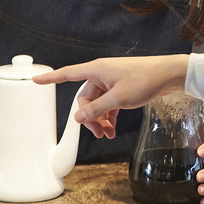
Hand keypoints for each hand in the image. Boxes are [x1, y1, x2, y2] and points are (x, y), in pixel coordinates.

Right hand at [34, 55, 189, 135]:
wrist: (168, 74)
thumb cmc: (144, 80)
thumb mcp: (119, 98)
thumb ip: (97, 109)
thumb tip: (78, 118)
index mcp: (96, 70)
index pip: (68, 74)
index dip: (51, 78)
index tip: (35, 80)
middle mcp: (101, 73)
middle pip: (85, 98)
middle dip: (90, 117)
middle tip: (99, 133)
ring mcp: (111, 81)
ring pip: (97, 103)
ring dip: (100, 119)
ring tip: (109, 133)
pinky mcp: (120, 87)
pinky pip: (108, 103)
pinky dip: (109, 115)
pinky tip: (113, 127)